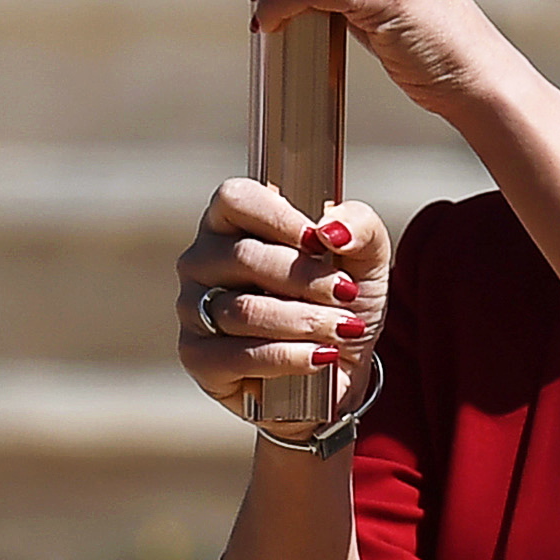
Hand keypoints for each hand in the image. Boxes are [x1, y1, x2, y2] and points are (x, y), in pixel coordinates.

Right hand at [176, 180, 390, 435]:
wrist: (342, 359)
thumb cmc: (343, 295)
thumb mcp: (367, 255)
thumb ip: (359, 226)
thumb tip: (330, 229)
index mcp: (237, 221)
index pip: (236, 199)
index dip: (279, 218)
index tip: (320, 241)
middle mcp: (204, 260)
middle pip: (243, 257)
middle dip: (305, 278)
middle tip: (346, 293)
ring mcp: (193, 309)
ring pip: (243, 310)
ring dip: (305, 321)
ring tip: (344, 328)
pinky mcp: (198, 357)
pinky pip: (236, 356)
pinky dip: (289, 357)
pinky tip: (321, 357)